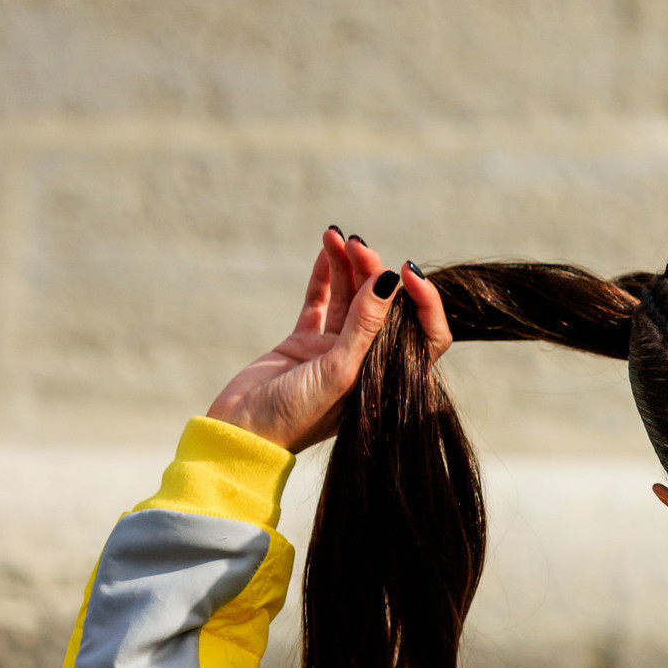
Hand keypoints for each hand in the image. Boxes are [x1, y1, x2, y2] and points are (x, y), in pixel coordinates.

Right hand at [206, 229, 452, 452]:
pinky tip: (327, 248)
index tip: (404, 272)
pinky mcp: (304, 344)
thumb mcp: (337, 371)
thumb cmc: (295, 415)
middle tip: (358, 246)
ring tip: (337, 236)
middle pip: (383, 309)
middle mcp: (365, 365)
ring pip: (351, 299)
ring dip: (347, 266)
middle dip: (374, 271)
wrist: (243, 431)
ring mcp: (333, 352)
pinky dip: (325, 276)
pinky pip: (321, 302)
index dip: (422, 302)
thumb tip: (390, 280)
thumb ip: (364, 327)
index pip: (424, 336)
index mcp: (386, 380)